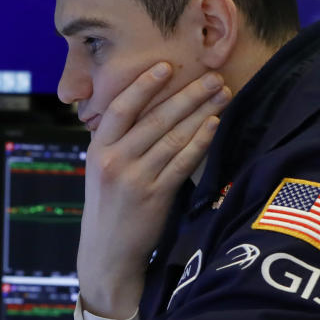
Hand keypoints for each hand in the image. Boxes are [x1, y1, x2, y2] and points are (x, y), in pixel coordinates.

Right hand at [77, 62, 230, 318]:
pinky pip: (182, 162)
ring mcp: (135, 179)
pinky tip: (213, 124)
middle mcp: (114, 161)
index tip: (166, 65)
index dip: (143, 84)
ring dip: (199, 111)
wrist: (107, 254)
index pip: (120, 108)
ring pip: (172, 137)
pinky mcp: (155, 197)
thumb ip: (118, 141)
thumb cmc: (109, 207)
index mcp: (97, 150)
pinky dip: (199, 141)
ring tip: (221, 94)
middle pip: (154, 118)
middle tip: (212, 75)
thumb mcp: (101, 170)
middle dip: (186, 93)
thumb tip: (144, 107)